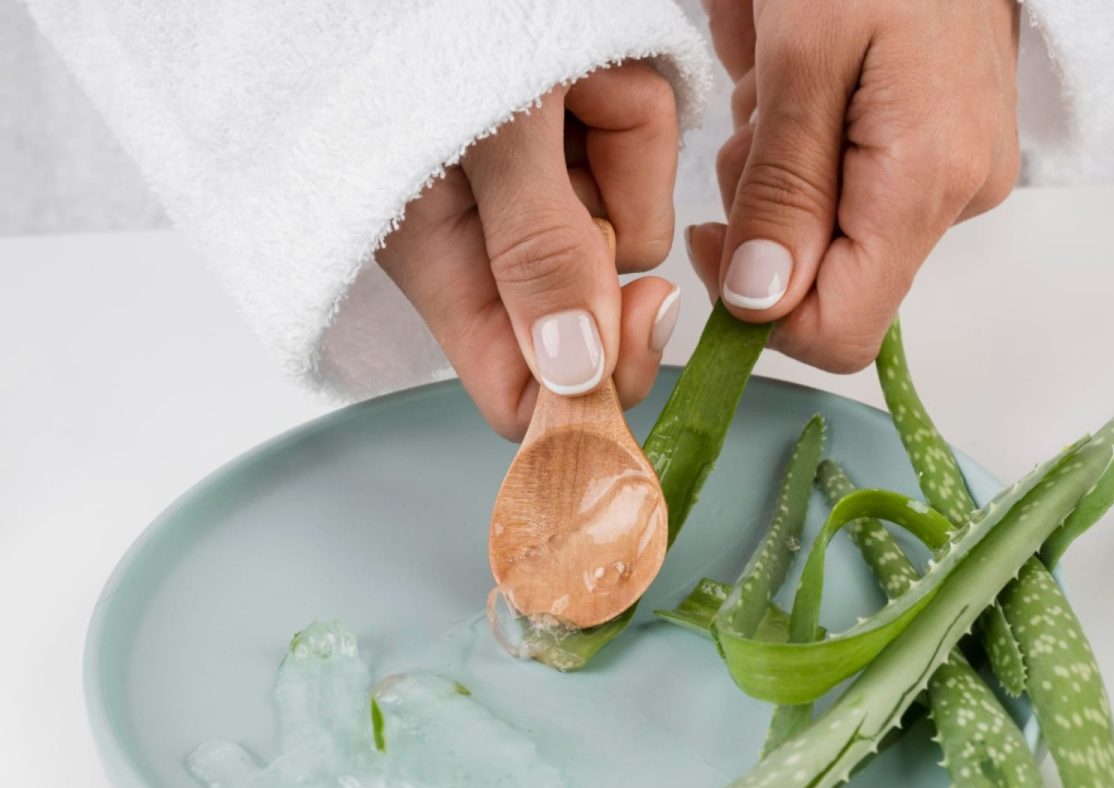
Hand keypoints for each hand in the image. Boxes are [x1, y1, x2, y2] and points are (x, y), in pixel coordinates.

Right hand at [375, 63, 682, 439]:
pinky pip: (644, 169)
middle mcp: (493, 249)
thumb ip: (532, 251)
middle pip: (587, 325)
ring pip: (626, 239)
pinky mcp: (584, 151)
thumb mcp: (485, 136)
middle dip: (605, 260)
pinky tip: (587, 74)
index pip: (518, 392)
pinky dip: (633, 122)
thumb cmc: (436, 29)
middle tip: (585, 196)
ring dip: (622, 169)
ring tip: (567, 93)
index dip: (579, 391)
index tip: (626, 333)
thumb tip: (572, 374)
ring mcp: (541, 199)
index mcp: (445, 269)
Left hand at [691, 0, 1019, 370]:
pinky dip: (806, 159)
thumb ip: (783, 189)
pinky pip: (849, 198)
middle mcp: (956, 198)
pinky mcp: (939, 158)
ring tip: (782, 90)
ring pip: (831, 241)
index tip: (714, 237)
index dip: (760, 310)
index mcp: (926, 183)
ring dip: (779, 182)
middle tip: (756, 124)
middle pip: (829, 285)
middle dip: (766, 223)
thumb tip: (758, 302)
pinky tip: (807, 91)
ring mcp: (954, 179)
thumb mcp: (803, 55)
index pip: (837, 331)